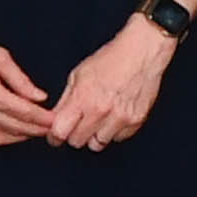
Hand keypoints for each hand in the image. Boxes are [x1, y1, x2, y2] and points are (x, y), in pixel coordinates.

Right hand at [0, 0, 55, 148]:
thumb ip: (21, 80)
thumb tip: (39, 96)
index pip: (26, 113)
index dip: (44, 119)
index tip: (56, 120)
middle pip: (15, 128)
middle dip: (36, 130)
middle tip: (51, 128)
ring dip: (18, 137)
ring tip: (32, 130)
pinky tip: (8, 131)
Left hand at [46, 17, 175, 153]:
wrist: (142, 52)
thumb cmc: (111, 59)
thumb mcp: (78, 74)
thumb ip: (65, 100)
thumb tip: (54, 120)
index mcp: (83, 97)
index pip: (60, 131)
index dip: (54, 136)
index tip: (55, 136)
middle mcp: (101, 110)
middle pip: (77, 142)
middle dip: (73, 134)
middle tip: (77, 124)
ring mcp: (120, 118)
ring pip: (98, 144)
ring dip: (94, 135)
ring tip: (97, 119)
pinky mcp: (136, 121)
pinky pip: (118, 138)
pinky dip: (113, 131)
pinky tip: (113, 116)